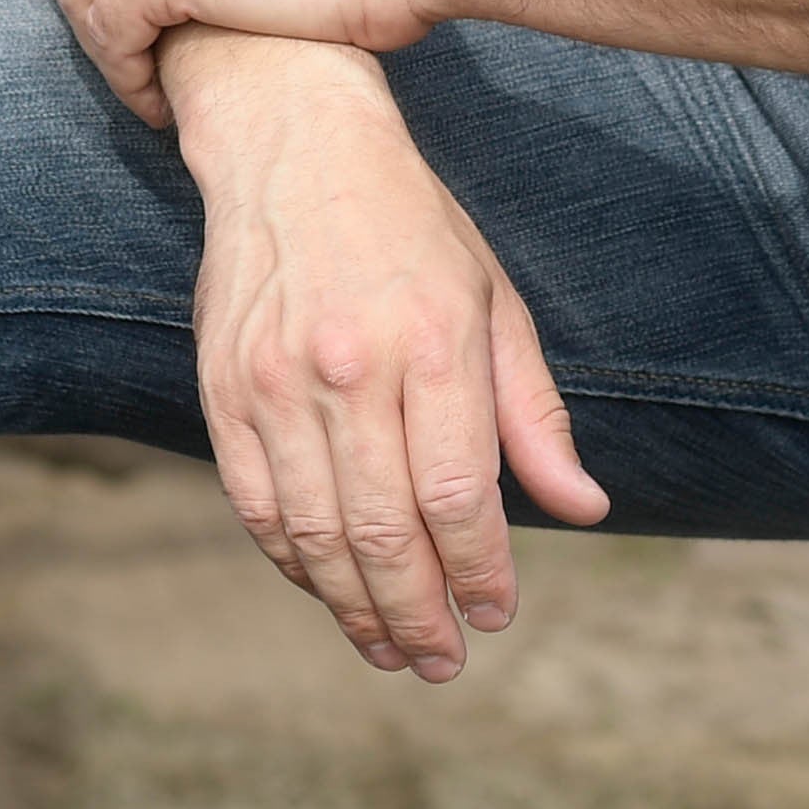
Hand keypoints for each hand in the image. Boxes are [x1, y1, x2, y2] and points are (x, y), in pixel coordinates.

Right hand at [175, 47, 610, 678]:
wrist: (291, 145)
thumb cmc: (411, 228)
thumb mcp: (494, 301)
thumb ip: (533, 414)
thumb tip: (583, 510)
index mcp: (432, 343)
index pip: (457, 495)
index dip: (479, 571)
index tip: (496, 614)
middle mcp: (350, 366)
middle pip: (384, 531)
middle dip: (418, 615)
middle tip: (442, 663)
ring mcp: (276, 381)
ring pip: (315, 534)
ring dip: (355, 608)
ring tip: (390, 649)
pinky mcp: (224, 389)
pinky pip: (256, 506)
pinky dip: (293, 561)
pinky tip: (328, 587)